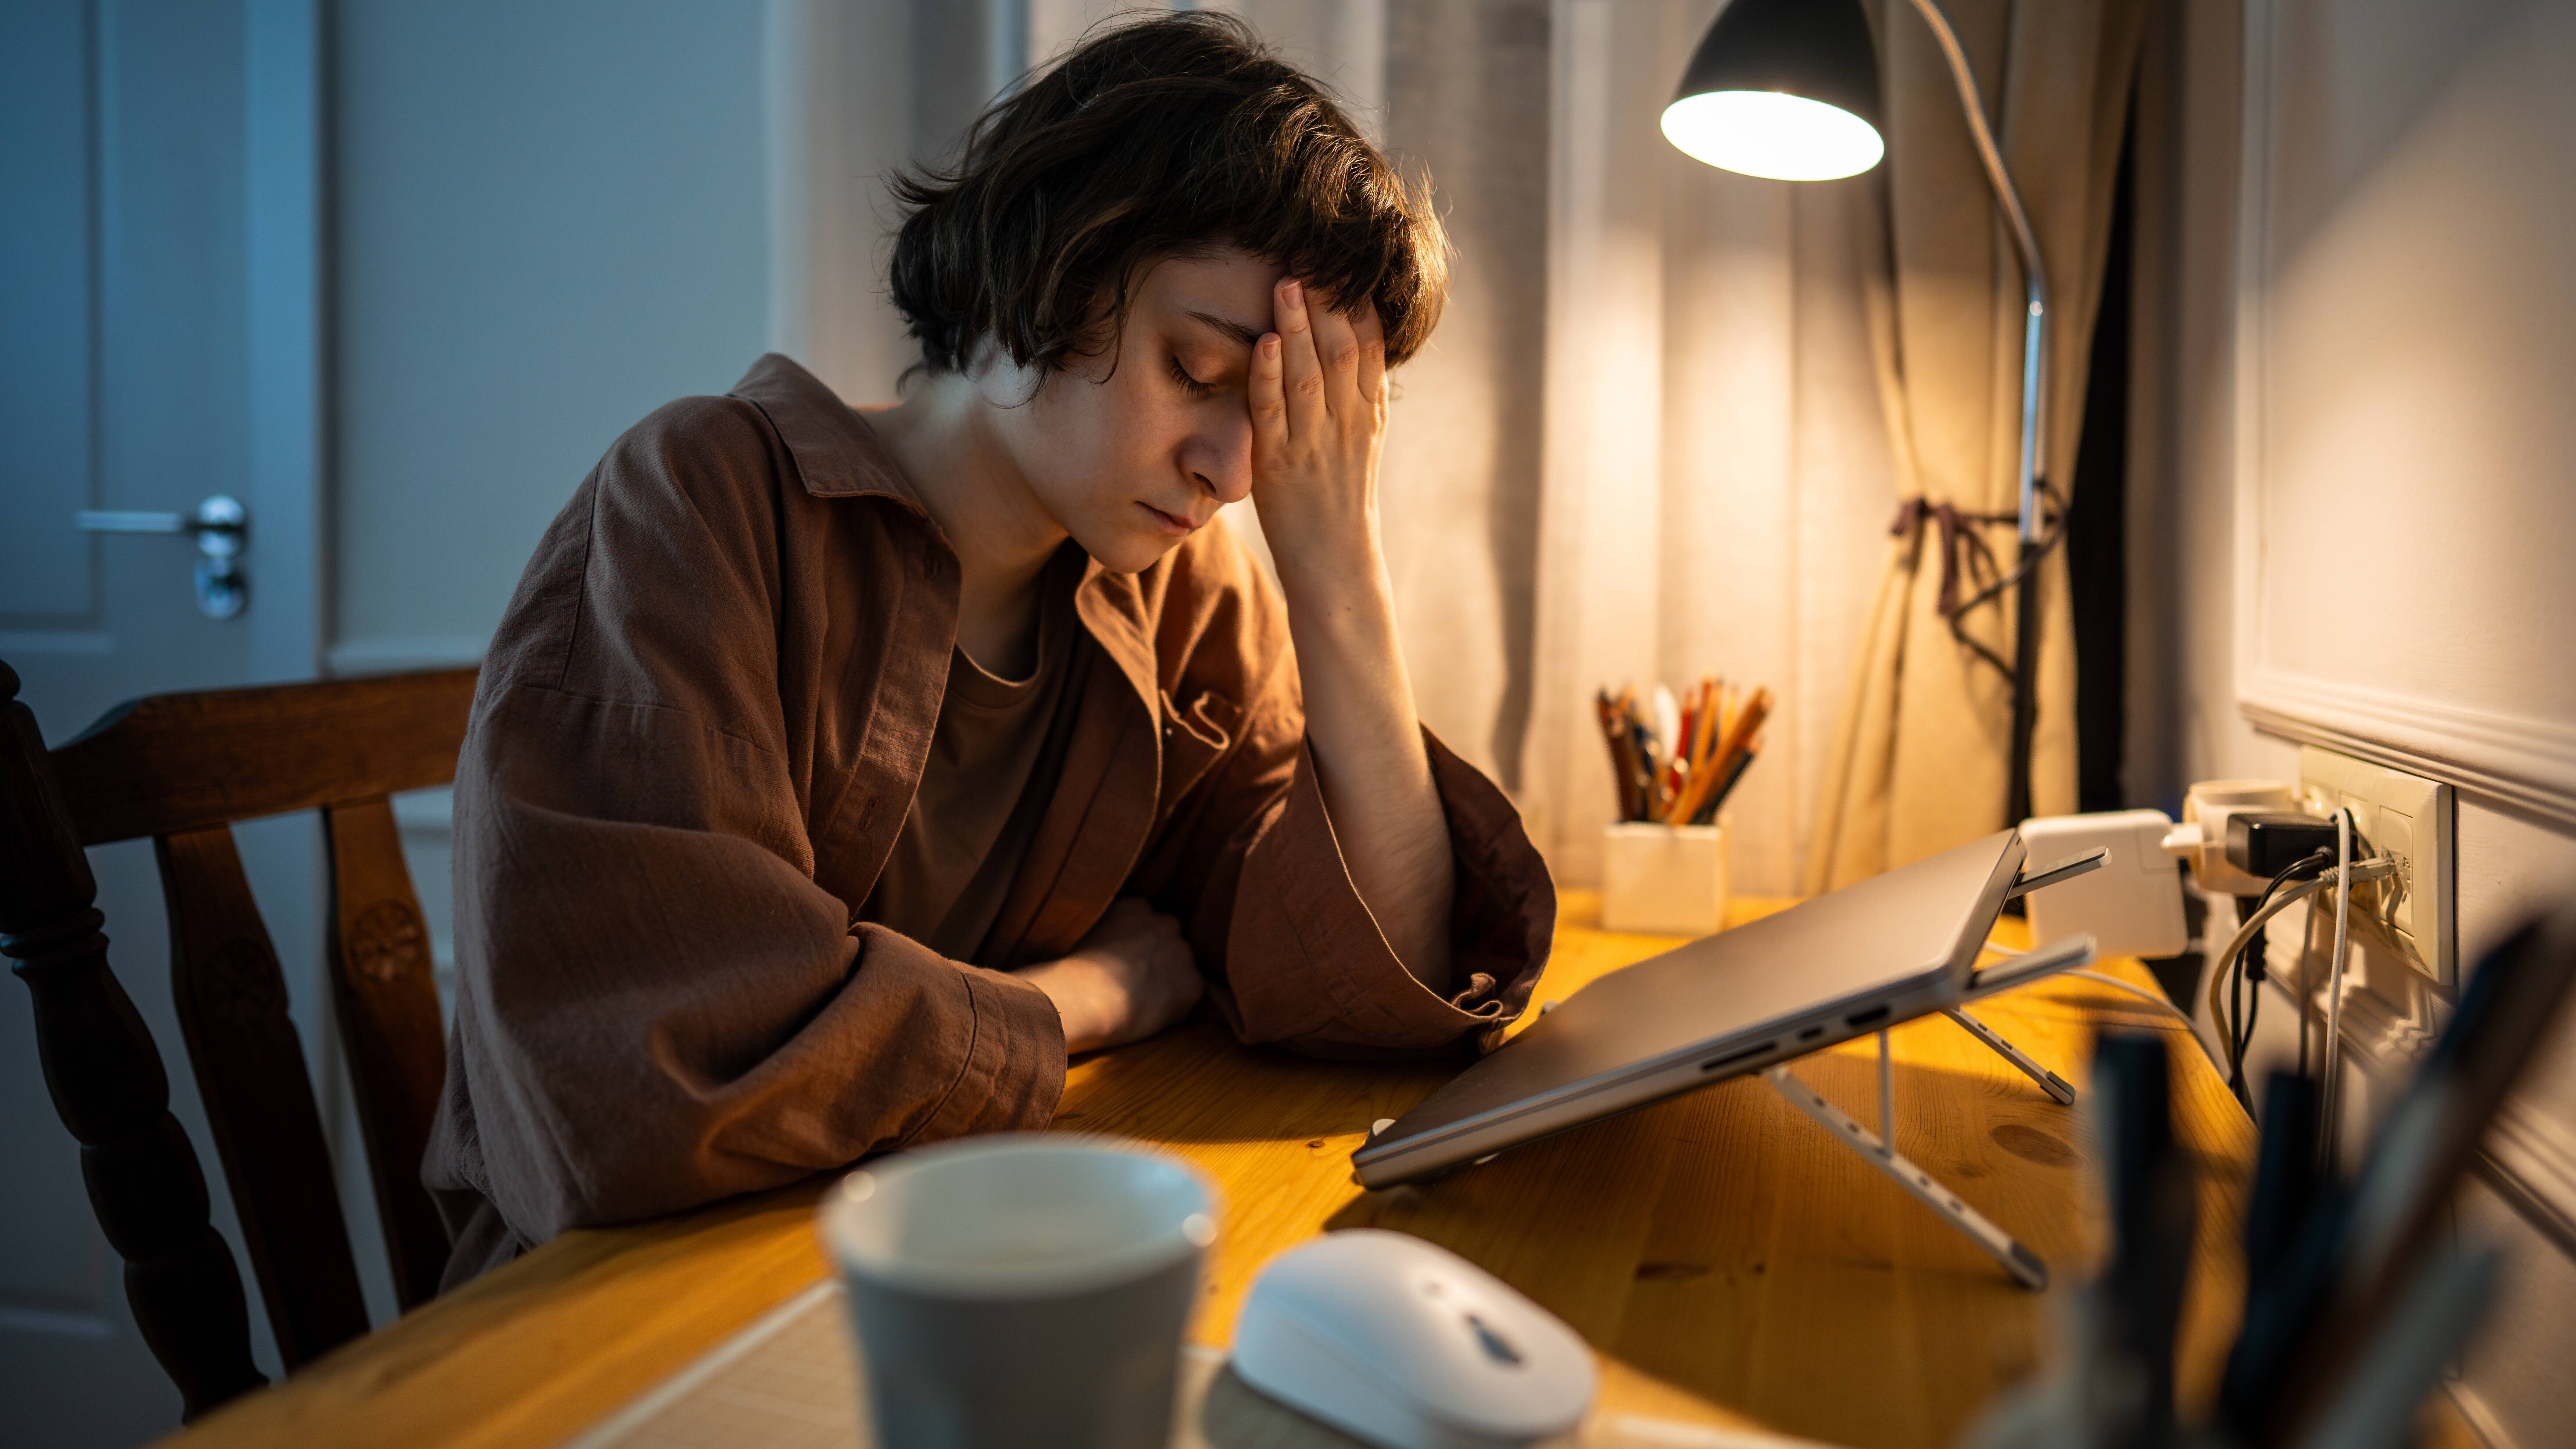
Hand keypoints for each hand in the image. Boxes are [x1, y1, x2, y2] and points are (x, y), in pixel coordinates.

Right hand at [1011, 898, 1203, 1055]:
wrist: (1081, 996)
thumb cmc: (1067, 971)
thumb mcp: (1081, 932)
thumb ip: (1104, 929)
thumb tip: (1101, 944)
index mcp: (1136, 906)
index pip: (1148, 923)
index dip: (1138, 947)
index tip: (1123, 963)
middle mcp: (1165, 923)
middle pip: (1169, 942)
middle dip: (1158, 960)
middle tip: (1133, 984)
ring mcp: (1182, 953)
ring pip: (1182, 969)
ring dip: (1168, 983)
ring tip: (1140, 1003)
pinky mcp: (1192, 985)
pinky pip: (1191, 997)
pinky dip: (1177, 1008)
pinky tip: (1150, 1017)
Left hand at [1246, 276, 1387, 571]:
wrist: (1336, 561)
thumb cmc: (1340, 495)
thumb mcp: (1362, 439)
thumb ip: (1358, 391)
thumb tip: (1355, 339)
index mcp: (1369, 411)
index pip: (1369, 344)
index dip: (1356, 300)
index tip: (1343, 259)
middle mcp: (1347, 421)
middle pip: (1341, 349)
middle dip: (1327, 301)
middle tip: (1310, 253)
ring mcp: (1315, 441)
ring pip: (1309, 374)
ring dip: (1298, 325)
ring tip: (1286, 281)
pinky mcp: (1280, 463)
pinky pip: (1274, 413)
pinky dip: (1268, 375)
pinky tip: (1265, 342)